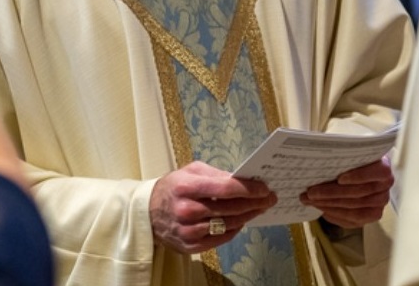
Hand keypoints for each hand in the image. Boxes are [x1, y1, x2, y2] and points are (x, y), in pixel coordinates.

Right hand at [149, 161, 276, 253]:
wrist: (148, 212)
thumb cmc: (174, 186)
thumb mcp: (191, 171)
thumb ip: (216, 174)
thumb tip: (242, 179)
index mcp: (187, 186)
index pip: (225, 188)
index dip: (248, 189)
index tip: (264, 188)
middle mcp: (187, 210)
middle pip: (230, 208)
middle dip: (254, 202)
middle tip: (270, 198)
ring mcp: (188, 231)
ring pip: (228, 225)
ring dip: (248, 216)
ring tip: (259, 208)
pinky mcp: (190, 246)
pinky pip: (221, 239)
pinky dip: (234, 229)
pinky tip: (242, 220)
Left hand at [300, 157, 392, 228]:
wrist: (362, 169)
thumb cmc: (354, 157)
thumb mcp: (351, 150)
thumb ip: (343, 151)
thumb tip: (322, 149)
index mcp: (383, 167)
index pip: (378, 172)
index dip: (359, 176)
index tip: (339, 178)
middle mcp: (384, 188)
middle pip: (359, 193)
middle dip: (332, 193)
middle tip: (311, 192)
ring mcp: (379, 204)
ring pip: (354, 210)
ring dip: (329, 206)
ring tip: (311, 201)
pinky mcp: (371, 217)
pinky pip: (352, 221)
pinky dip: (335, 215)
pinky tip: (321, 209)